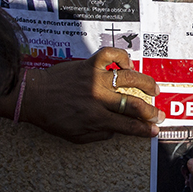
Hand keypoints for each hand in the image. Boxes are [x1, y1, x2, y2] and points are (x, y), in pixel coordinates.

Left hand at [9, 47, 163, 142]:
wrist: (33, 96)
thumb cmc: (52, 117)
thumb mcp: (75, 136)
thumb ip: (98, 135)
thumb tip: (115, 130)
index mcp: (95, 118)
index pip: (127, 126)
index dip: (144, 129)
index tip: (154, 130)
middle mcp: (98, 98)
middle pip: (133, 104)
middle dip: (151, 111)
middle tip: (159, 114)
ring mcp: (94, 79)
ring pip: (128, 78)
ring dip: (145, 84)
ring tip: (153, 88)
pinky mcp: (88, 64)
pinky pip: (110, 55)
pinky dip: (122, 57)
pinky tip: (127, 65)